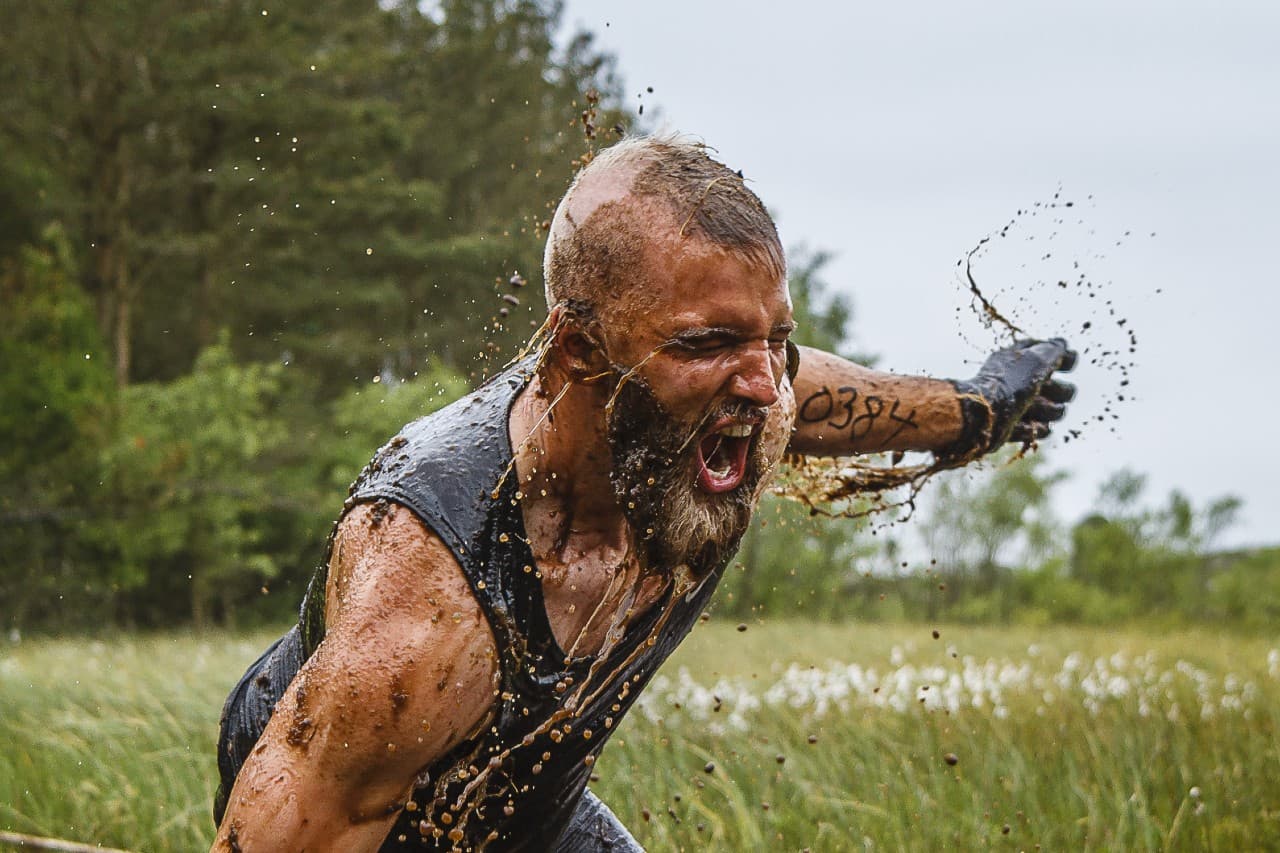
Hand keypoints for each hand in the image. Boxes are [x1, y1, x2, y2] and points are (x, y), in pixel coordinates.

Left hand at [948, 338, 1076, 457]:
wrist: (982, 417)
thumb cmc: (1008, 384)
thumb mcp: (1035, 360)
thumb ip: (1053, 351)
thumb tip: (1063, 345)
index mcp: (1018, 360)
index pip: (1048, 354)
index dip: (1062, 359)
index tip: (1069, 364)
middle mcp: (1018, 381)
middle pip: (1059, 388)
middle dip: (1060, 391)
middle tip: (1046, 391)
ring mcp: (1017, 406)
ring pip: (1053, 411)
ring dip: (1048, 411)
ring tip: (1032, 410)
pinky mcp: (1013, 427)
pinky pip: (1039, 430)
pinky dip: (1034, 428)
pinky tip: (1026, 424)